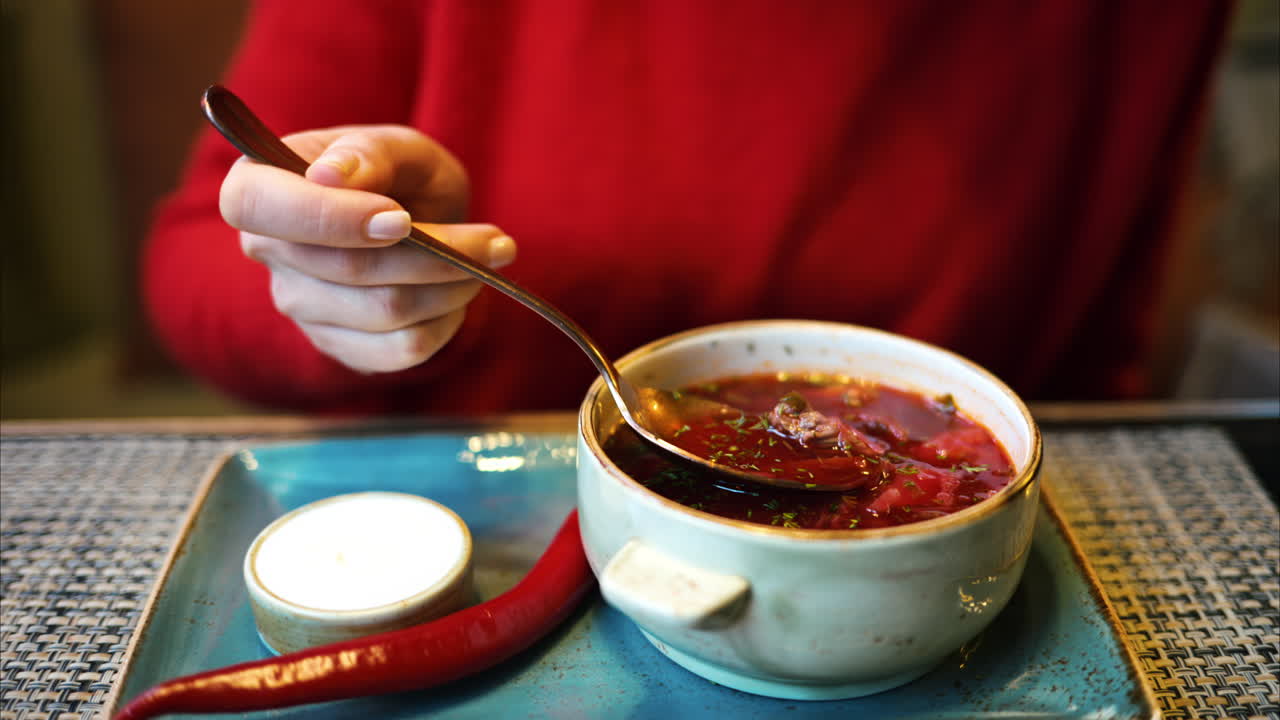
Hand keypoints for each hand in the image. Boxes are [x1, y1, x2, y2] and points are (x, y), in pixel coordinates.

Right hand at [219, 125, 514, 372]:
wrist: (418, 220)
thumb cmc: (399, 175)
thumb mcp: (396, 145)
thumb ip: (367, 153)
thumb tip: (329, 176)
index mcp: (257, 184)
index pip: (256, 206)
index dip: (329, 217)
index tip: (401, 218)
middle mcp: (266, 250)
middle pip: (346, 267)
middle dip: (436, 254)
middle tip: (494, 241)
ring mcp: (299, 305)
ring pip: (383, 312)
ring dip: (452, 287)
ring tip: (486, 261)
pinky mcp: (337, 345)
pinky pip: (400, 350)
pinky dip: (446, 324)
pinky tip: (459, 296)